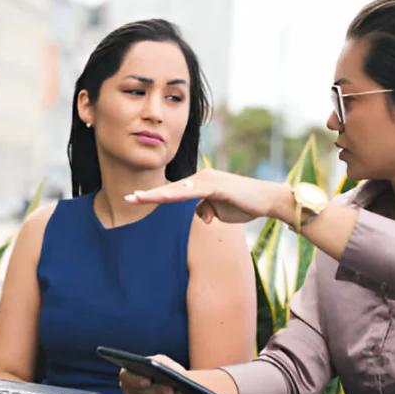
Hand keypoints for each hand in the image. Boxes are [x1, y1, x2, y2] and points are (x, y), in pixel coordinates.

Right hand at [119, 355, 187, 393]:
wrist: (173, 382)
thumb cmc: (164, 369)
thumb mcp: (163, 362)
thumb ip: (160, 363)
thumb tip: (161, 369)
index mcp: (127, 373)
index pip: (126, 377)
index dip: (136, 380)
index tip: (148, 381)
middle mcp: (128, 390)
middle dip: (157, 392)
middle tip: (171, 391)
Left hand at [124, 169, 294, 226]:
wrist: (267, 200)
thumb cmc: (244, 205)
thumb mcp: (219, 211)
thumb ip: (206, 210)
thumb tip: (199, 215)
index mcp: (200, 183)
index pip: (172, 191)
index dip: (153, 196)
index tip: (134, 199)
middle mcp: (201, 178)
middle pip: (170, 188)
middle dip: (148, 194)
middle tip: (127, 198)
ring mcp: (208, 180)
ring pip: (178, 189)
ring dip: (158, 195)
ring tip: (139, 198)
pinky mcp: (217, 185)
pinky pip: (194, 191)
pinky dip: (178, 195)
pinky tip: (165, 197)